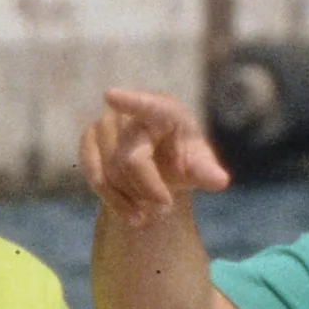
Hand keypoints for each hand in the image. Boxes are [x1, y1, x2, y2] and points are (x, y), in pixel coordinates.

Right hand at [83, 86, 228, 218]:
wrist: (160, 164)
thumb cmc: (184, 159)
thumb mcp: (199, 166)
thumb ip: (207, 172)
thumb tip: (219, 181)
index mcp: (164, 111)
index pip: (148, 106)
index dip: (130, 102)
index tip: (111, 96)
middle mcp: (130, 112)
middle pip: (130, 160)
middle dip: (148, 189)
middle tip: (165, 209)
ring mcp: (105, 123)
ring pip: (110, 172)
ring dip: (131, 198)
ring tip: (151, 212)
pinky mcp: (89, 139)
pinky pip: (93, 175)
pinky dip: (113, 199)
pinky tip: (131, 212)